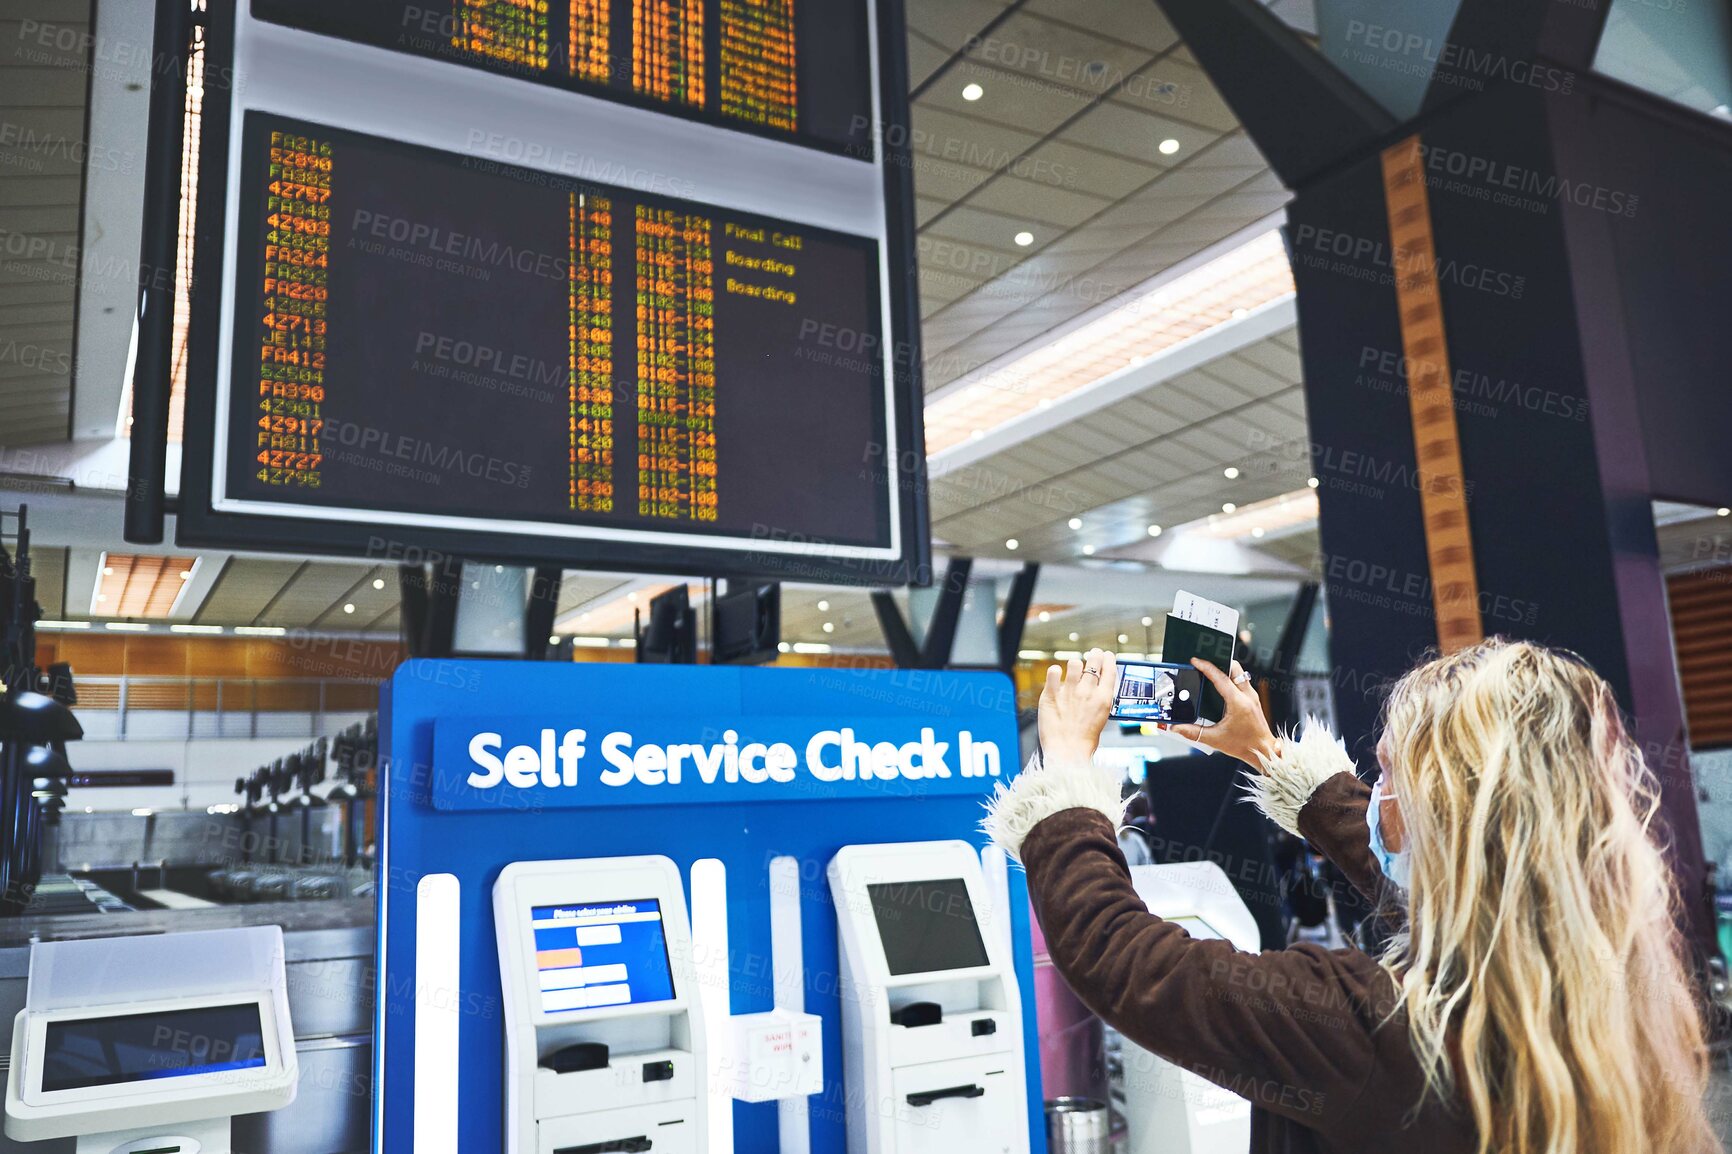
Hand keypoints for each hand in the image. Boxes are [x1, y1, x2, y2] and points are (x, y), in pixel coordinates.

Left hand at [1038, 648, 1116, 766]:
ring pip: (1074, 663)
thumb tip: (1098, 688)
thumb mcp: (1101, 719)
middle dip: (1094, 655)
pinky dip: (1055, 671)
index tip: (1106, 655)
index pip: (1109, 670)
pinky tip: (1056, 675)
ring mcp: (1069, 692)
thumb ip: (1099, 701)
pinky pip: (1053, 672)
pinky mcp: (1051, 695)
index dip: (1108, 659)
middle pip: (1093, 663)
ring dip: (1075, 664)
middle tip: (1093, 654)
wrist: (1067, 753)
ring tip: (1073, 669)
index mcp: (1103, 699)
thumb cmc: (1084, 741)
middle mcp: (1087, 692)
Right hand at [1167, 659, 1279, 771]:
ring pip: (1239, 672)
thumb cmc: (1243, 746)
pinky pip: (1242, 681)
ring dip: (1226, 669)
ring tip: (1211, 670)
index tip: (1195, 660)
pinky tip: (1221, 684)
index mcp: (1238, 703)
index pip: (1221, 678)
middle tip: (1204, 663)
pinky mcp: (1253, 699)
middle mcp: (1247, 696)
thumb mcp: (1214, 739)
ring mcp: (1252, 696)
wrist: (1263, 751)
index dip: (1206, 667)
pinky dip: (1231, 677)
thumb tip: (1175, 727)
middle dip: (1219, 661)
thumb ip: (1192, 733)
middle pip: (1234, 668)